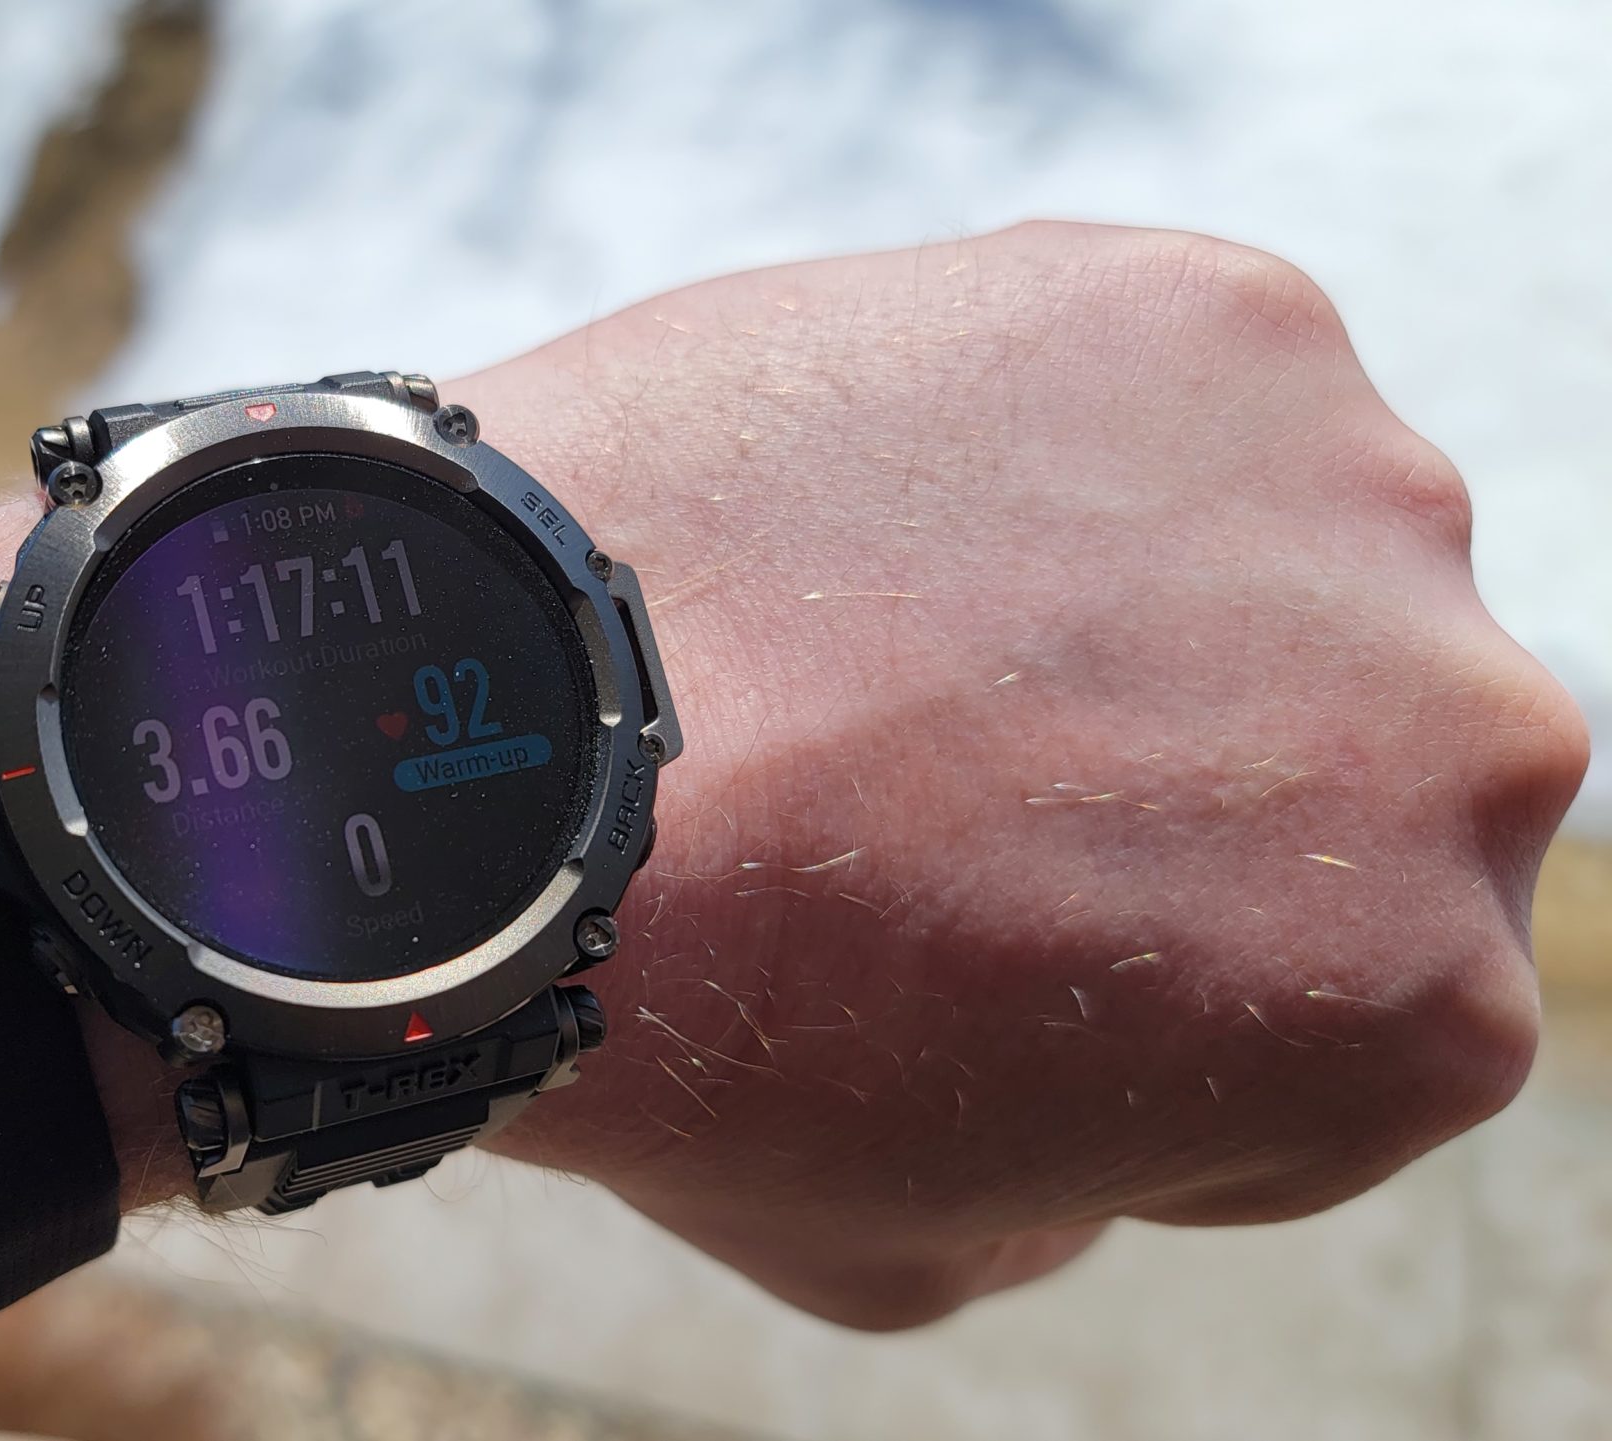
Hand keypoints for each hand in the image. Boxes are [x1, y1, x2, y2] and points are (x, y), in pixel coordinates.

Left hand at [0, 221, 1587, 1327]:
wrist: (507, 756)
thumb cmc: (690, 1032)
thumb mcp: (916, 1247)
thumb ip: (1081, 1170)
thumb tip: (1091, 1077)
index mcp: (1423, 1014)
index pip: (1351, 1004)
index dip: (1169, 994)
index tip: (1008, 954)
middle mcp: (1469, 743)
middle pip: (1344, 762)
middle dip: (1185, 780)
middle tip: (955, 767)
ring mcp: (1354, 496)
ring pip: (1270, 557)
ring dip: (1129, 591)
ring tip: (893, 622)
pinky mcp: (1213, 312)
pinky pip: (1157, 387)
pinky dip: (1044, 434)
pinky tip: (874, 499)